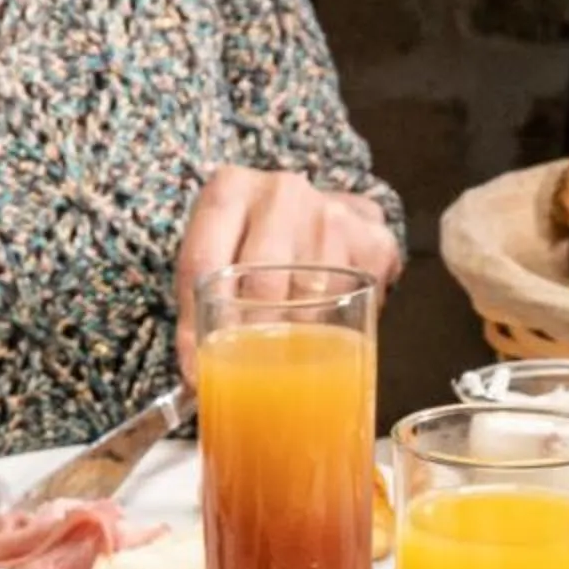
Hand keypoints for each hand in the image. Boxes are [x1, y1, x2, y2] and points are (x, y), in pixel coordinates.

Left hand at [171, 167, 400, 372]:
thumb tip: (198, 377)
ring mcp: (330, 212)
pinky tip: (331, 336)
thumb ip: (199, 304)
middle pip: (261, 281)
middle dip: (253, 339)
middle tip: (249, 377)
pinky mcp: (373, 238)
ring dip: (298, 341)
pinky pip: (355, 300)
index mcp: (230, 190)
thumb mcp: (217, 255)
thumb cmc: (253, 241)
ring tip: (288, 366)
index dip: (196, 322)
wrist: (315, 212)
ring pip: (311, 296)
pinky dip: (342, 329)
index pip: (203, 260)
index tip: (198, 370)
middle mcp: (280, 192)